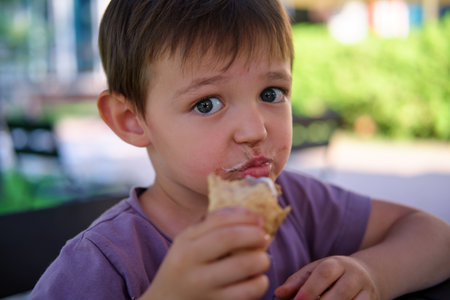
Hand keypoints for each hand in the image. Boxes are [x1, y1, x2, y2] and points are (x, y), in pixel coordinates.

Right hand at [140, 207, 270, 299]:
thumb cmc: (182, 270)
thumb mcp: (186, 244)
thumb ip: (209, 227)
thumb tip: (246, 214)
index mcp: (185, 241)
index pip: (217, 220)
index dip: (244, 216)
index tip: (259, 219)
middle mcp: (190, 261)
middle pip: (229, 238)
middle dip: (254, 234)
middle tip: (264, 237)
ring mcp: (202, 285)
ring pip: (243, 265)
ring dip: (261, 259)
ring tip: (263, 259)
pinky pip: (247, 291)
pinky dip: (260, 282)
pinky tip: (257, 279)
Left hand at [274, 256, 379, 299]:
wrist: (366, 275)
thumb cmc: (331, 275)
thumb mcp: (314, 271)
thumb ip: (297, 282)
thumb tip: (278, 293)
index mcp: (337, 263)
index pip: (325, 273)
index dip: (310, 288)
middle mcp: (355, 275)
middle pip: (341, 291)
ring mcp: (368, 290)